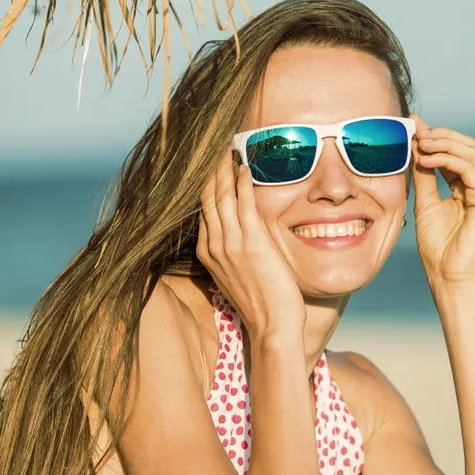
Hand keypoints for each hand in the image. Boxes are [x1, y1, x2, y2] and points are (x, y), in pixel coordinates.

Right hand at [196, 150, 305, 336]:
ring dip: (224, 170)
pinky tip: (245, 168)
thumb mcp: (237, 276)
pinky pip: (243, 204)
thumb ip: (234, 253)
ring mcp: (230, 244)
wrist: (271, 327)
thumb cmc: (261, 305)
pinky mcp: (251, 243)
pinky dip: (242, 184)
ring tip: (228, 149)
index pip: (203, 210)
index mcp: (207, 253)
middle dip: (211, 170)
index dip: (207, 184)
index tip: (211, 165)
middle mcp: (214, 245)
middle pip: (207, 197)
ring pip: (221, 196)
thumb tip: (240, 238)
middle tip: (216, 147)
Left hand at [410, 114, 474, 293]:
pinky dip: (446, 160)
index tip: (413, 124)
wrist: (447, 275)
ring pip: (470, 153)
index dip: (436, 136)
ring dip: (442, 143)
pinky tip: (424, 160)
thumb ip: (423, 176)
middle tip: (415, 130)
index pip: (456, 152)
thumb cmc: (437, 246)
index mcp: (469, 187)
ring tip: (418, 143)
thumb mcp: (425, 202)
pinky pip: (469, 170)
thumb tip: (415, 149)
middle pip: (467, 146)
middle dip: (440, 134)